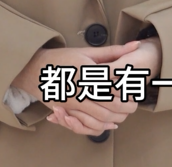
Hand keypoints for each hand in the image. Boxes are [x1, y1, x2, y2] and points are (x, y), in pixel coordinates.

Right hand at [12, 41, 140, 134]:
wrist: (34, 70)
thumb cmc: (62, 59)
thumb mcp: (87, 52)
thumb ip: (113, 51)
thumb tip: (135, 45)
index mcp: (87, 71)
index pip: (114, 84)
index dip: (128, 89)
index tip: (136, 88)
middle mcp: (79, 89)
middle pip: (110, 104)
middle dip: (126, 107)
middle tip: (134, 105)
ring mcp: (72, 102)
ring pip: (100, 117)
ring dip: (116, 118)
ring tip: (124, 113)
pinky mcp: (66, 111)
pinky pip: (86, 124)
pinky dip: (101, 126)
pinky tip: (110, 123)